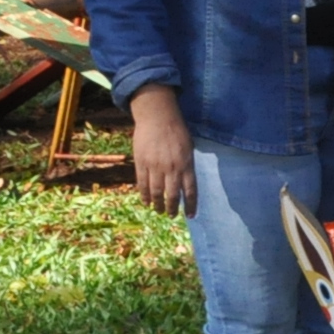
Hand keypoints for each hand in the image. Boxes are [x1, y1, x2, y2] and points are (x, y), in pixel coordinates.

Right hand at [130, 85, 195, 215]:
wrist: (158, 117)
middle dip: (173, 209)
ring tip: (159, 212)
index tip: (191, 215)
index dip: (191, 205)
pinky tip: (146, 202)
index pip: (191, 191)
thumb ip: (187, 165)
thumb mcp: (189, 147)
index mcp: (187, 165)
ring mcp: (156, 167)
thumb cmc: (177, 130)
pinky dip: (144, 196)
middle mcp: (172, 168)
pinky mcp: (142, 163)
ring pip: (156, 193)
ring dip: (158, 205)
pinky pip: (142, 184)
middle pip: (173, 195)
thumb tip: (186, 182)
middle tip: (172, 216)